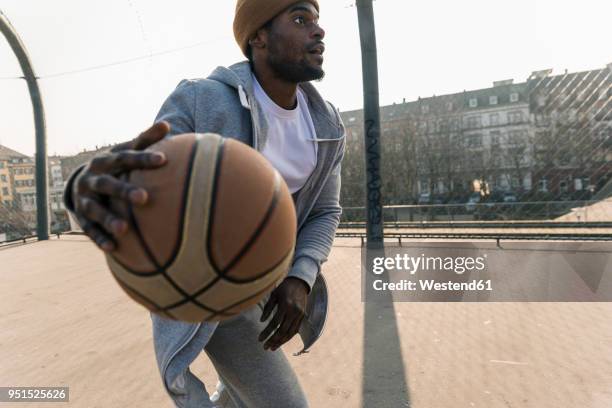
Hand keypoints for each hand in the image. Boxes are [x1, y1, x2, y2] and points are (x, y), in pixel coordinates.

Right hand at [72, 122, 169, 251]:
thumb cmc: (116, 166)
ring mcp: (84, 199)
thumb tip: (167, 124)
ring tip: (125, 230)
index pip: (124, 158)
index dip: (143, 159)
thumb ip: (145, 140)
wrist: (83, 182)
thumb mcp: (126, 151)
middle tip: (145, 198)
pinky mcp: (82, 218)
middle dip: (124, 191)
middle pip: (107, 184)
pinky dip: (100, 239)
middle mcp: (91, 179)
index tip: (164, 160)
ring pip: (95, 210)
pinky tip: (113, 248)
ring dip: (108, 219)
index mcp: (105, 161)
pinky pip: (89, 230)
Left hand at [258, 277, 308, 350]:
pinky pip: (295, 330)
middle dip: (273, 340)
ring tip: (272, 348)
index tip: (259, 339)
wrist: (300, 283)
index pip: (274, 323)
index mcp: (285, 305)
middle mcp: (294, 311)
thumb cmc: (284, 288)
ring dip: (280, 342)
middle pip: (282, 330)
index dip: (267, 332)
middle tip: (265, 347)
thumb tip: (261, 321)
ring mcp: (299, 315)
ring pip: (290, 333)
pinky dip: (287, 337)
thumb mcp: (274, 295)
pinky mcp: (302, 317)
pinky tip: (280, 342)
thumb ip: (268, 308)